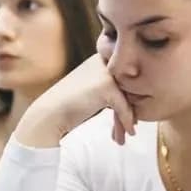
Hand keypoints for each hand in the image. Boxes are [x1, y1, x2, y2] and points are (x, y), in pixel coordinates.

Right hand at [15, 54, 136, 147]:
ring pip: (128, 98)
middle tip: (131, 128)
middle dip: (130, 109)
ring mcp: (106, 72)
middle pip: (129, 87)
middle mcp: (104, 60)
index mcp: (101, 57)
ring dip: (128, 118)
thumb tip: (140, 95)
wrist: (49, 114)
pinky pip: (124, 107)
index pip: (126, 77)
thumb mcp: (95, 90)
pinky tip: (129, 133)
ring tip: (126, 133)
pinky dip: (126, 121)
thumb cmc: (72, 105)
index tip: (131, 117)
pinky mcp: (106, 86)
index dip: (130, 97)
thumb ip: (115, 87)